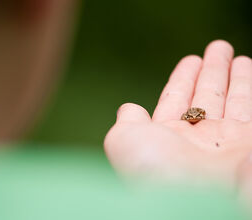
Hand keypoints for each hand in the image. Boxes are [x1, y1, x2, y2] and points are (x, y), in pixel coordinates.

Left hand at [104, 40, 251, 185]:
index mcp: (168, 135)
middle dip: (212, 71)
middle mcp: (198, 138)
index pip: (178, 98)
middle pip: (208, 95)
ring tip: (236, 55)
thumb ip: (128, 122)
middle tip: (219, 48)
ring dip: (236, 76)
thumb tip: (130, 109)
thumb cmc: (155, 169)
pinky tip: (249, 67)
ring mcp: (227, 141)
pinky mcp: (250, 143)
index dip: (184, 78)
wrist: (197, 201)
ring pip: (234, 99)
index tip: (191, 60)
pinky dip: (251, 88)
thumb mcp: (124, 140)